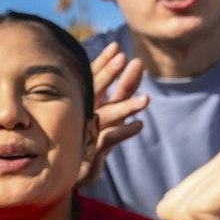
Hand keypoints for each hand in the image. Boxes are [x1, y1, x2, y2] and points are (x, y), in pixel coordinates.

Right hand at [81, 41, 148, 186]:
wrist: (73, 173)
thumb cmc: (95, 136)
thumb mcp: (110, 110)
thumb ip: (123, 89)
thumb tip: (137, 64)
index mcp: (86, 102)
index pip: (93, 78)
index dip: (104, 63)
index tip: (116, 46)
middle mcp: (85, 114)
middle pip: (96, 91)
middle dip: (109, 75)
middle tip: (124, 59)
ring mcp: (87, 132)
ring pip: (106, 116)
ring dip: (125, 107)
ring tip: (147, 100)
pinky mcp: (92, 153)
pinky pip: (108, 140)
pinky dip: (123, 133)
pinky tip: (139, 126)